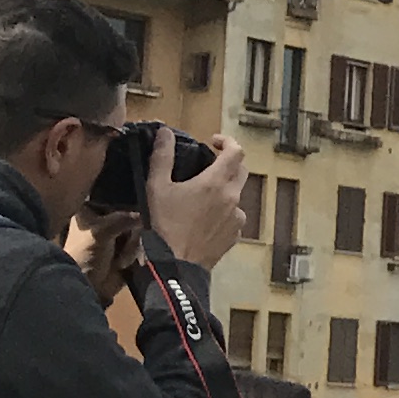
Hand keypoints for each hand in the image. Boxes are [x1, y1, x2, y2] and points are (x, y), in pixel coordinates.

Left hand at [61, 210, 142, 309]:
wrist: (88, 286)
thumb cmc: (87, 254)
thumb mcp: (102, 231)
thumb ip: (124, 219)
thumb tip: (143, 218)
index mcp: (91, 211)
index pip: (114, 199)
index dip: (124, 206)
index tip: (129, 217)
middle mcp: (104, 221)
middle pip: (130, 217)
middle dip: (129, 233)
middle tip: (122, 242)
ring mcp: (116, 237)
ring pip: (137, 233)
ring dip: (131, 248)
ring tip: (119, 261)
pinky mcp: (125, 251)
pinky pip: (140, 246)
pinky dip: (134, 256)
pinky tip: (124, 264)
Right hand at [148, 132, 251, 270]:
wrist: (176, 264)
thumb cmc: (165, 224)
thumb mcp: (157, 188)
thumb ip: (162, 156)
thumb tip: (164, 132)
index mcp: (216, 182)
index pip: (236, 151)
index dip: (227, 141)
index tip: (213, 142)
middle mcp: (233, 197)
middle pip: (241, 170)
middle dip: (228, 163)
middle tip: (209, 165)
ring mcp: (237, 217)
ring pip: (237, 194)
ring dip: (225, 189)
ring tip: (202, 196)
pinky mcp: (236, 234)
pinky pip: (234, 216)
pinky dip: (224, 211)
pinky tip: (206, 218)